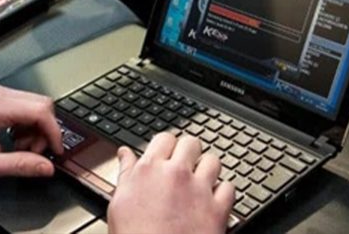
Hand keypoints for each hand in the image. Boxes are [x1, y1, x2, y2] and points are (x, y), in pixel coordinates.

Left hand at [0, 85, 62, 179]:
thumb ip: (19, 165)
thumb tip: (45, 167)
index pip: (40, 111)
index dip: (53, 132)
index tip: (55, 150)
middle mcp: (0, 94)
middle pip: (42, 106)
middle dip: (44, 132)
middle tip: (33, 152)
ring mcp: (0, 94)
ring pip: (37, 106)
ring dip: (36, 130)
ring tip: (20, 147)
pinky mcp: (1, 99)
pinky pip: (28, 108)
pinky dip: (28, 126)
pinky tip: (15, 139)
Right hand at [108, 133, 234, 233]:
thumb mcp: (119, 202)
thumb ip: (126, 172)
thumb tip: (124, 153)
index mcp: (150, 169)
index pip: (164, 138)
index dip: (166, 145)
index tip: (167, 153)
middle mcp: (176, 174)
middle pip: (191, 143)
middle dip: (189, 151)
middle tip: (184, 165)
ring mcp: (199, 190)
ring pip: (213, 160)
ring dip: (207, 168)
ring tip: (201, 180)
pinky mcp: (218, 209)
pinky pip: (229, 187)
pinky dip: (223, 192)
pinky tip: (213, 199)